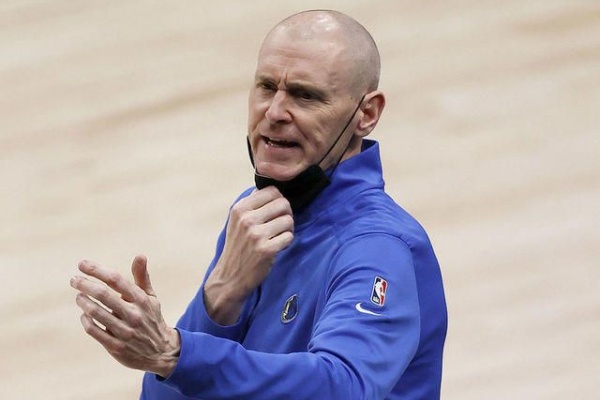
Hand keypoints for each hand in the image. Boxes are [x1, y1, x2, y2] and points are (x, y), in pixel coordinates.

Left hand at [70, 255, 179, 377]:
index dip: (97, 270)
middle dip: (84, 284)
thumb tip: (140, 255)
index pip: (116, 279)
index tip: (82, 264)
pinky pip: (94, 330)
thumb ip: (142, 277)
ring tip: (79, 296)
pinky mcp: (116, 346)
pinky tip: (84, 314)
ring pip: (95, 312)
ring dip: (83, 301)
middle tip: (74, 280)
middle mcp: (133, 314)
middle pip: (103, 294)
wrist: (161, 351)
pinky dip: (86, 320)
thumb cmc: (151, 318)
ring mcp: (124, 331)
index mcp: (141, 299)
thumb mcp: (150, 297)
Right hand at [204, 186, 293, 324]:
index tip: (275, 211)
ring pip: (288, 220)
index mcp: (240, 208)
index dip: (278, 200)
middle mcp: (247, 219)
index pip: (272, 190)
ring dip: (288, 229)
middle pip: (283, 203)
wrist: (229, 277)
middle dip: (286, 213)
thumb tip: (273, 189)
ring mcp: (256, 235)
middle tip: (281, 224)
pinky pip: (289, 237)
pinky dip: (286, 241)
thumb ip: (252, 204)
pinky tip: (278, 246)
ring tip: (279, 236)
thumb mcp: (237, 221)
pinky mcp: (266, 250)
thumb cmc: (237, 246)